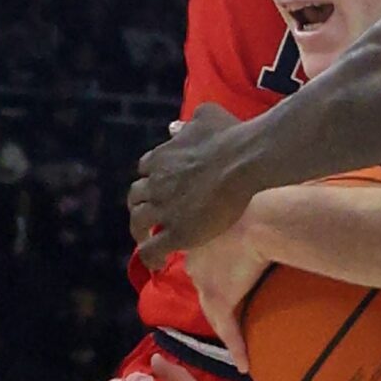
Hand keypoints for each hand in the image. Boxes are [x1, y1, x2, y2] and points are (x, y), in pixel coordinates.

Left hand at [129, 106, 255, 267]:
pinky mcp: (177, 233)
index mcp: (160, 158)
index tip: (160, 187)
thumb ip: (187, 123)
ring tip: (146, 241)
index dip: (152, 179)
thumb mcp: (205, 116)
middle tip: (149, 216)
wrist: (244, 160)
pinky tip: (158, 264)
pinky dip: (150, 258)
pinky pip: (152, 250)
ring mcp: (164, 209)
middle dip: (140, 205)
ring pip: (139, 224)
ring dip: (140, 232)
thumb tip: (176, 126)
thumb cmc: (230, 136)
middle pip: (136, 197)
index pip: (146, 170)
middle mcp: (156, 184)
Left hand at [188, 224, 272, 373]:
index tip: (223, 280)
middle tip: (228, 316)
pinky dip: (236, 347)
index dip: (211, 276)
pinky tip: (243, 365)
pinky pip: (228, 330)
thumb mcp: (243, 209)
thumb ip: (247, 218)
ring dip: (225, 329)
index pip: (202, 265)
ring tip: (236, 345)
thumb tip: (267, 215)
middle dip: (215, 304)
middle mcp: (195, 262)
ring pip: (214, 313)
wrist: (261, 219)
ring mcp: (206, 282)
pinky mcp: (220, 298)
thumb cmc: (258, 207)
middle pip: (205, 290)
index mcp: (197, 239)